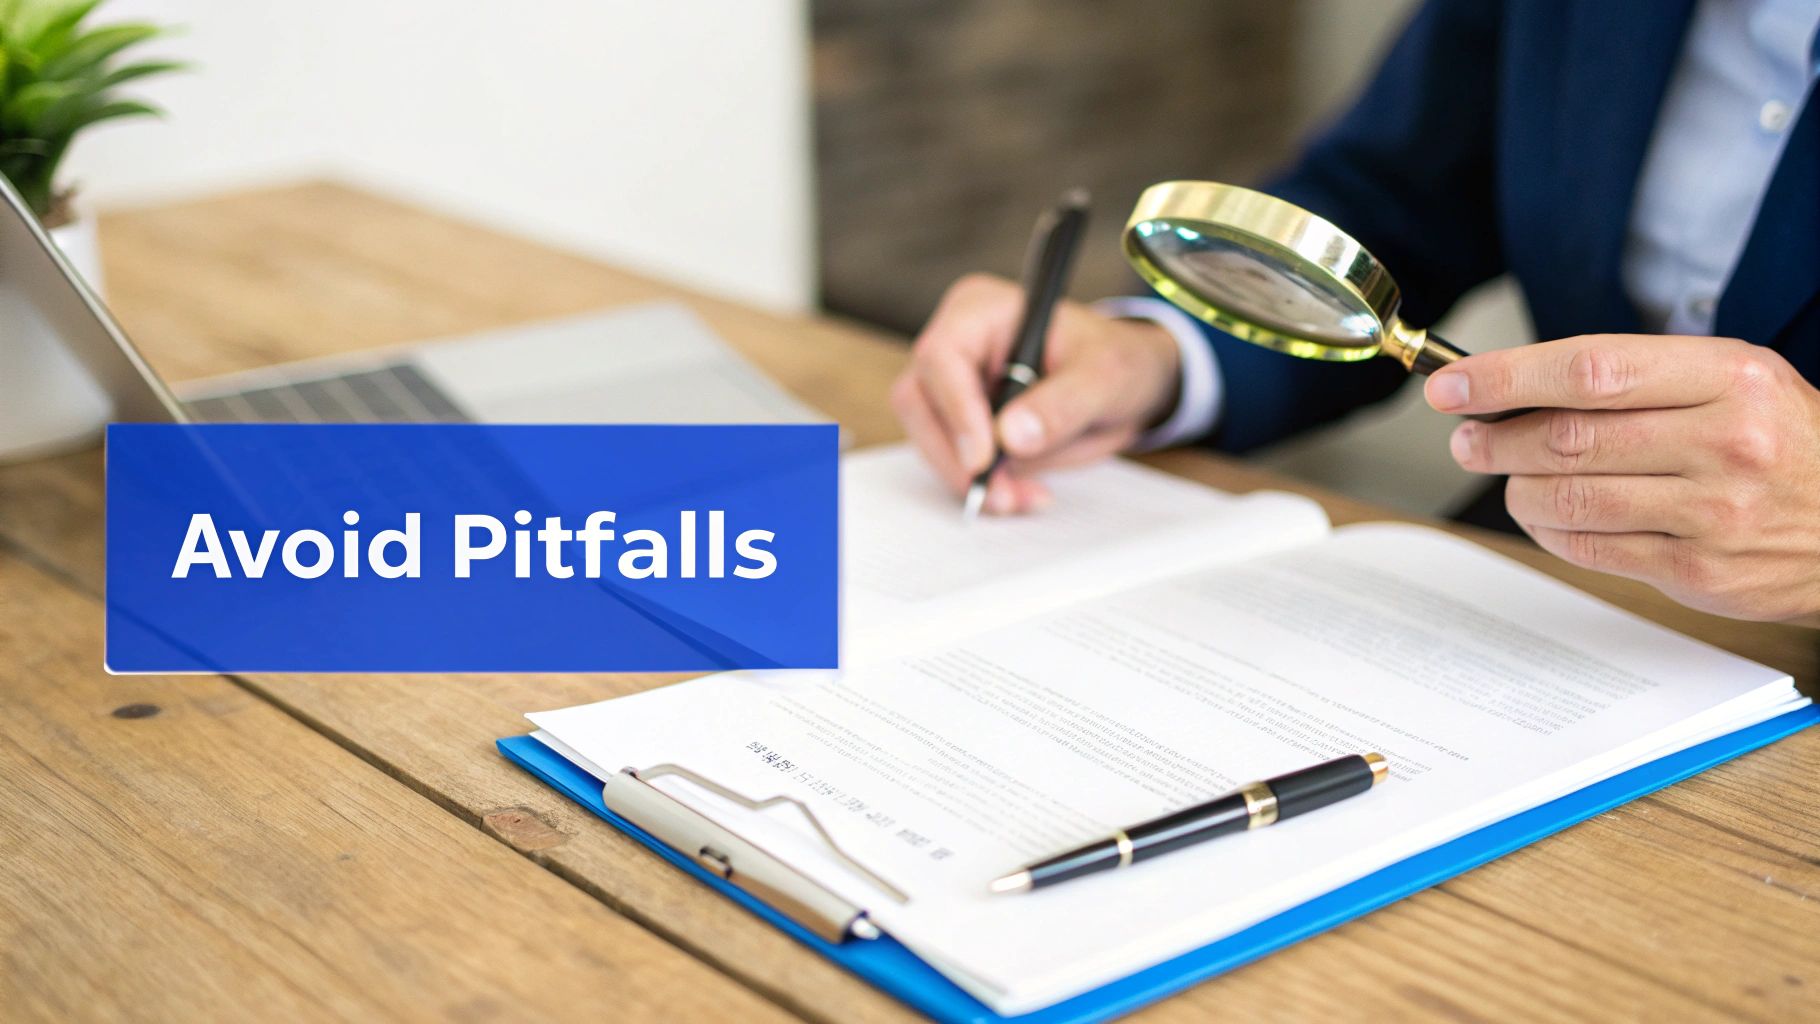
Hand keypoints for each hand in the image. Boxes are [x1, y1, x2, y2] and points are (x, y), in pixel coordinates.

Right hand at [891, 273, 1181, 513]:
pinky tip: (1019, 493)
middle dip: (955, 457)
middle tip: (1001, 494)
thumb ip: (1063, 404)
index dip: (956, 410)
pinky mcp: (959, 421)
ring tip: (1021, 497)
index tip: (984, 460)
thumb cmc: (1115, 362)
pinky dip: (981, 485)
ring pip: (928, 436)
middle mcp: (957, 343)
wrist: (1123, 384)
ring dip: (967, 478)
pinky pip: (950, 459)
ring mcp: (952, 384)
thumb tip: (1011, 437)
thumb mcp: (1105, 377)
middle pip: (918, 401)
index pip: (942, 356)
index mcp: (983, 310)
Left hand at [1427, 334, 1819, 620]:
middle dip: (1497, 437)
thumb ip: (1636, 380)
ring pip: (1571, 496)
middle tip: (1468, 437)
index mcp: (1730, 378)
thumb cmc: (1783, 442)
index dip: (1506, 377)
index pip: (1590, 370)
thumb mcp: (1733, 381)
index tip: (1453, 385)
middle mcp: (1725, 441)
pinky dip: (1549, 529)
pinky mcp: (1699, 569)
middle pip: (1569, 437)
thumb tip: (1518, 388)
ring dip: (1516, 485)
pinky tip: (1544, 513)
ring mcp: (1713, 512)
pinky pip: (1591, 547)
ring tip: (1504, 472)